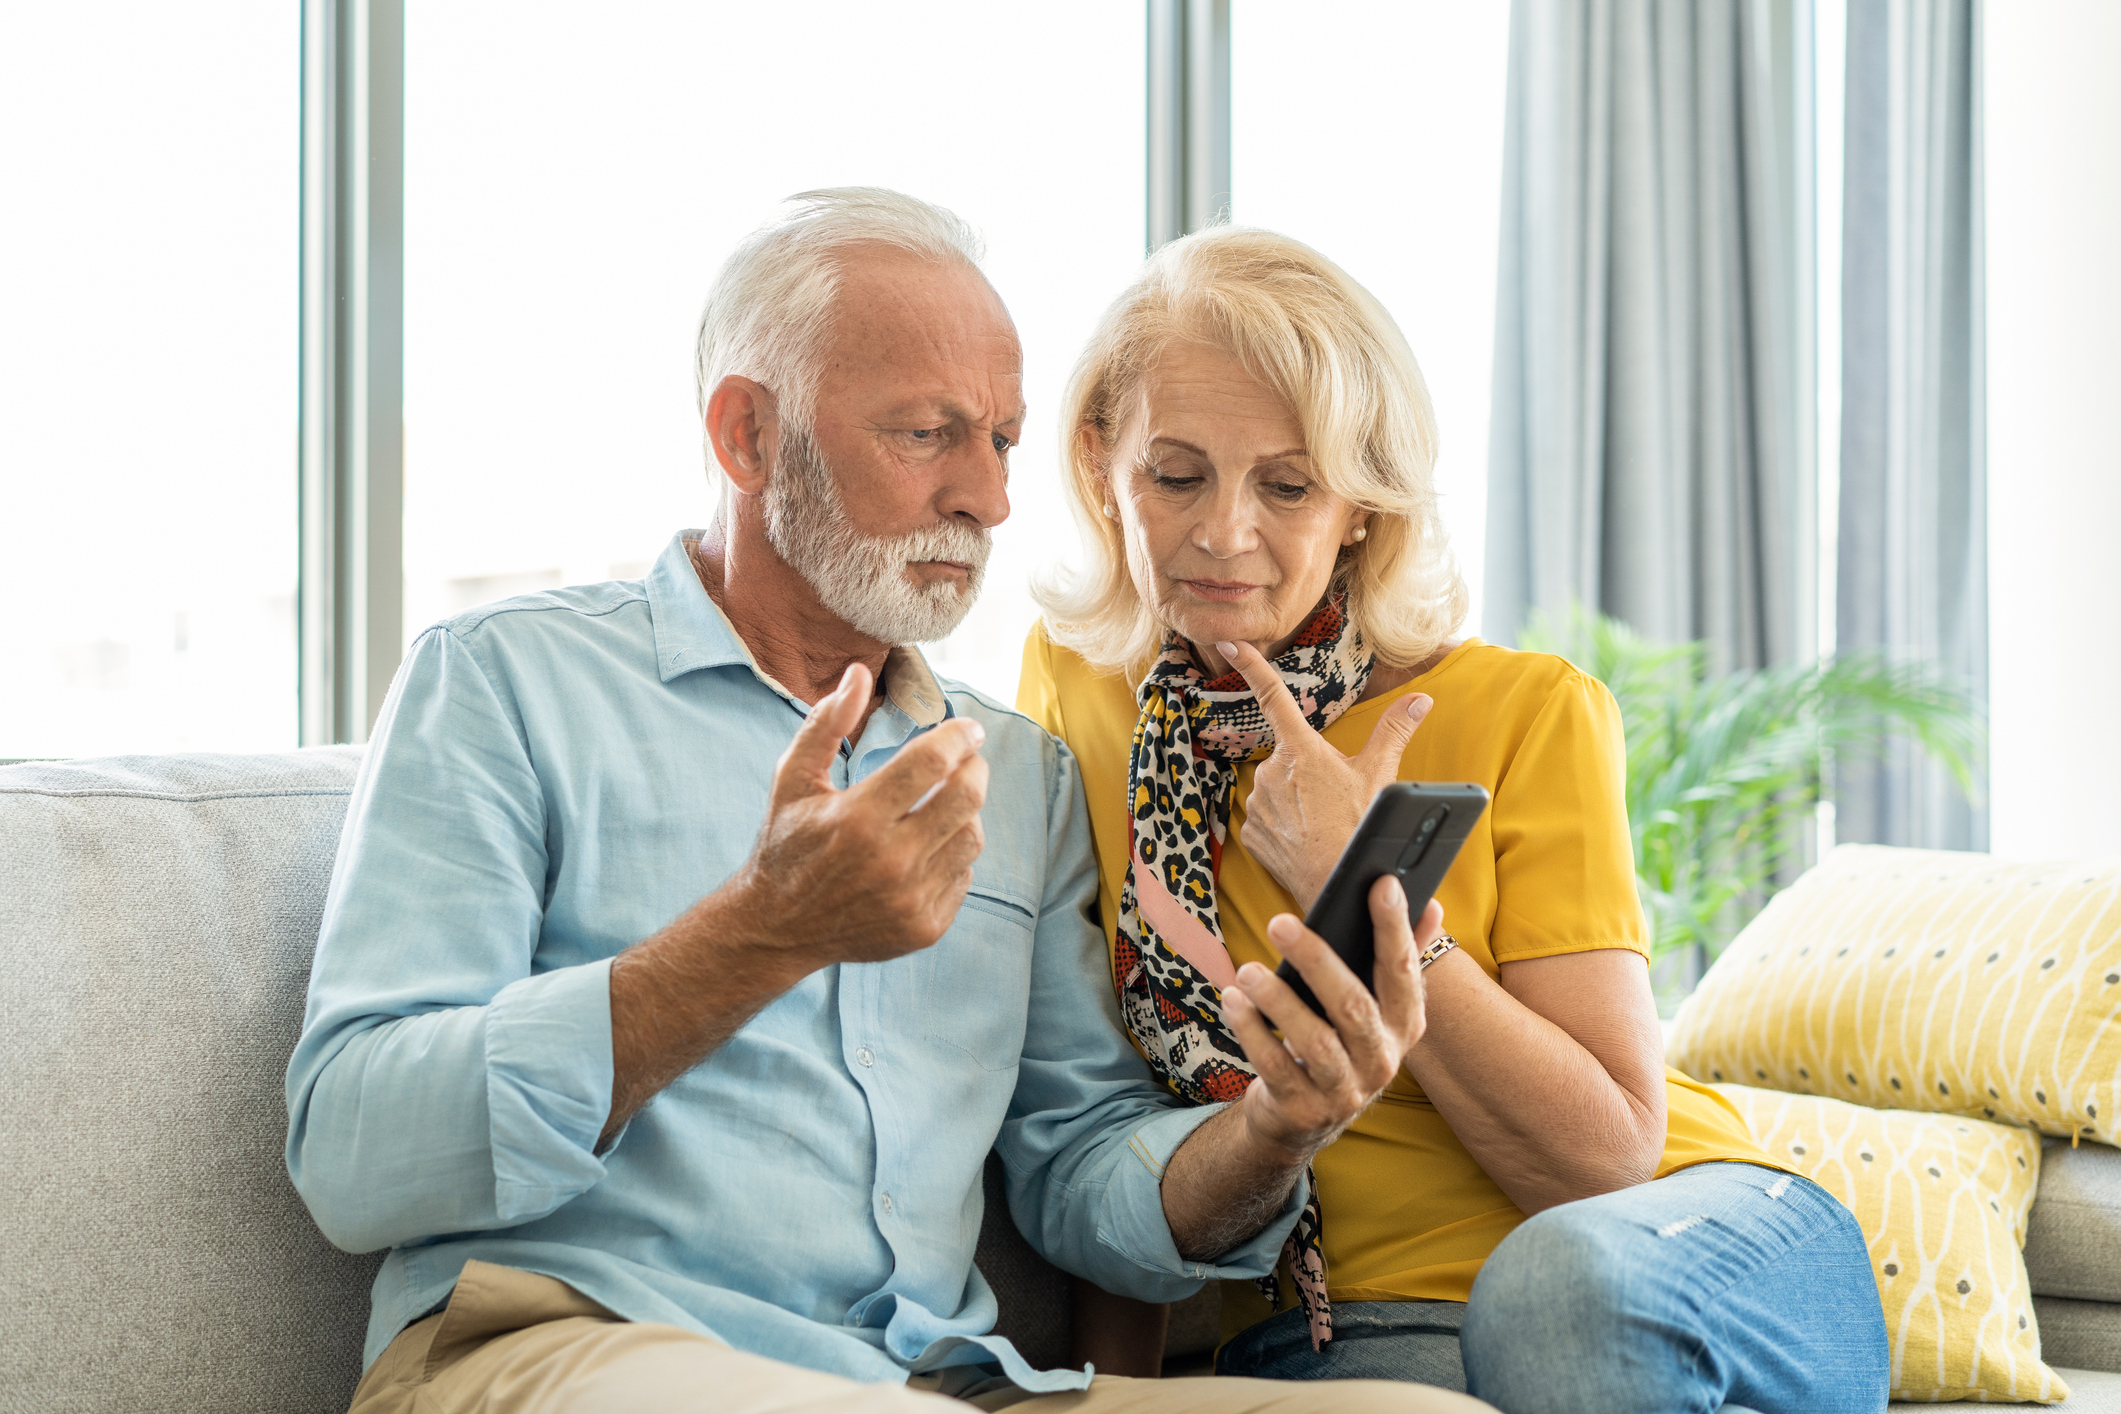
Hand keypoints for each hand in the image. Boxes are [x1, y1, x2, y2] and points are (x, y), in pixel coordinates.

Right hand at [733, 661, 988, 968]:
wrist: (776, 929)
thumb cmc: (787, 845)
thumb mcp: (792, 779)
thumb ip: (825, 723)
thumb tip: (859, 672)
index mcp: (857, 818)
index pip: (932, 762)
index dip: (959, 736)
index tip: (968, 729)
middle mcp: (890, 861)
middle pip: (966, 798)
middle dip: (975, 767)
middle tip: (969, 759)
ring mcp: (911, 899)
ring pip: (971, 838)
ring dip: (966, 812)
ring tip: (944, 801)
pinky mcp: (925, 927)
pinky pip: (963, 876)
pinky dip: (953, 854)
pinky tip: (930, 845)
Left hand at [1220, 875, 1436, 1163]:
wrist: (1306, 1116)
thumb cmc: (1340, 1041)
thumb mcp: (1374, 1005)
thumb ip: (1400, 958)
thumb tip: (1433, 906)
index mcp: (1405, 1025)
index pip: (1404, 971)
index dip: (1395, 928)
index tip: (1381, 883)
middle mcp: (1382, 1060)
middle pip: (1354, 1007)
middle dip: (1317, 961)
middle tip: (1279, 923)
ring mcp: (1344, 1090)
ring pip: (1315, 1042)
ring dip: (1279, 1001)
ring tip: (1247, 971)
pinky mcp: (1304, 1110)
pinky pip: (1276, 1067)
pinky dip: (1252, 1031)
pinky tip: (1234, 1002)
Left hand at [1221, 639, 1431, 910]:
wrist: (1336, 883)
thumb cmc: (1359, 827)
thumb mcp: (1380, 775)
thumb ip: (1396, 730)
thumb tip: (1420, 700)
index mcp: (1301, 749)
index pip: (1273, 695)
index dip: (1251, 665)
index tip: (1229, 641)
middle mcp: (1271, 771)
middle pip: (1287, 757)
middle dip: (1306, 771)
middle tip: (1332, 799)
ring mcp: (1257, 802)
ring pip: (1275, 789)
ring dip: (1294, 800)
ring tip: (1321, 823)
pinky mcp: (1251, 832)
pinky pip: (1265, 818)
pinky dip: (1283, 825)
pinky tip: (1303, 839)